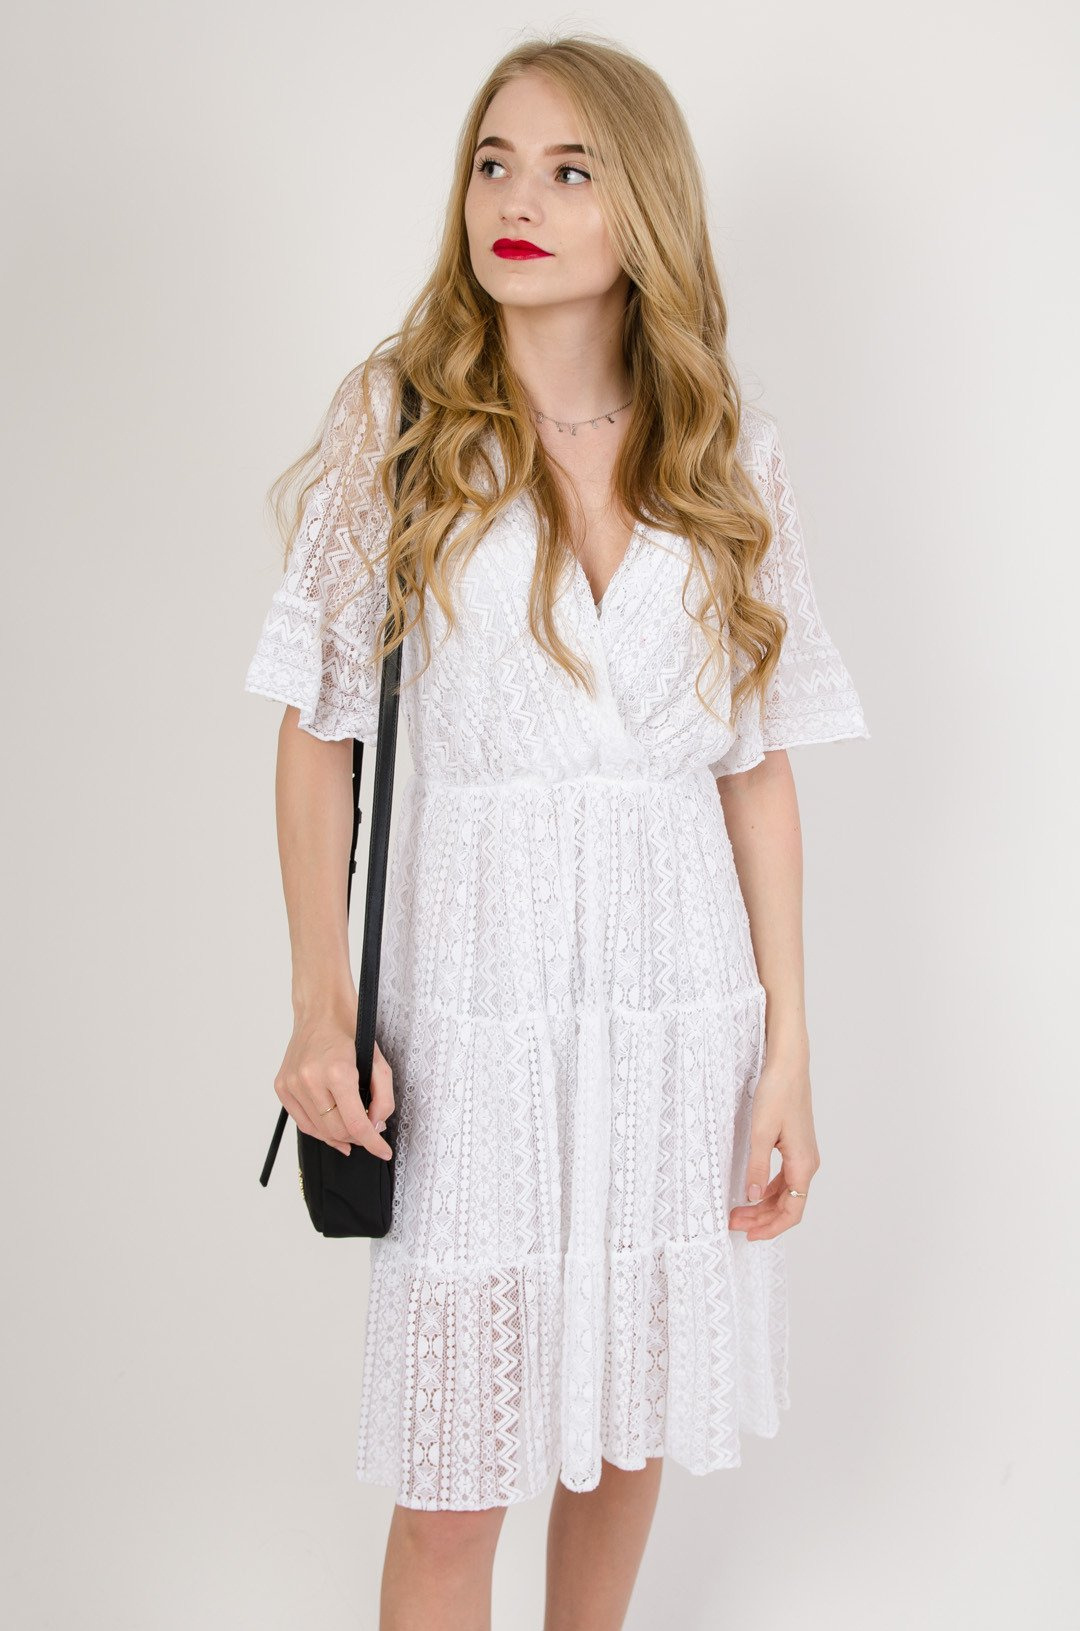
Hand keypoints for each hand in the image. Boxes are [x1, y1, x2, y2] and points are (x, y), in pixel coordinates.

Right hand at [275, 1013, 394, 1161]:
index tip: (383, 1152)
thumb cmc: (350, 1031)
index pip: (356, 1124)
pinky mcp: (282, 1086)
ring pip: (318, 1131)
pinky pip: (302, 1121)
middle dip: (357, 1138)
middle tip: (370, 1132)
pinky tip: (331, 1127)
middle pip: (337, 1131)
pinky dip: (319, 1129)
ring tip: (352, 1133)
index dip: (373, 1143)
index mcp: (337, 1072)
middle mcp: (310, 1080)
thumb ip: (383, 1097)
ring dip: (338, 1136)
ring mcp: (292, 1084)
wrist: (320, 1010)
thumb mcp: (378, 1061)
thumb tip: (376, 1125)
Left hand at [727, 1051, 819, 1240]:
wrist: (789, 1066)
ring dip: (763, 1205)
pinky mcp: (796, 1147)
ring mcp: (803, 1155)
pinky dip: (768, 1190)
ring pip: (786, 1193)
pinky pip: (784, 1178)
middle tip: (734, 1223)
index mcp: (803, 1164)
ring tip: (738, 1212)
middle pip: (788, 1205)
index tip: (749, 1235)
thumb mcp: (760, 1132)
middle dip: (762, 1218)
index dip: (772, 1228)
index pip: (792, 1211)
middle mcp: (807, 1163)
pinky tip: (751, 1191)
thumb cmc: (777, 1093)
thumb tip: (751, 1197)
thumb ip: (757, 1167)